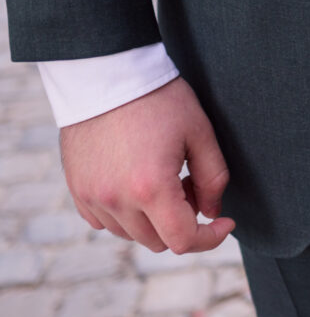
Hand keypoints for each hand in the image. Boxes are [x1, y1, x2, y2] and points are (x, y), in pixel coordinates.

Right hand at [60, 77, 234, 253]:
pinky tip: (137, 181)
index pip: (182, 241)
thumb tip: (212, 213)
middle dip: (182, 221)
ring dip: (153, 219)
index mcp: (151, 188)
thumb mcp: (200, 133)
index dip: (210, 238)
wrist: (108, 75)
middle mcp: (116, 200)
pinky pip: (105, 221)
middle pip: (158, 241)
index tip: (225, 222)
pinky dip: (126, 214)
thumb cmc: (160, 100)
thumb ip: (213, 179)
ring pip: (132, 234)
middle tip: (191, 181)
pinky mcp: (77, 190)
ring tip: (164, 177)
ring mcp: (92, 197)